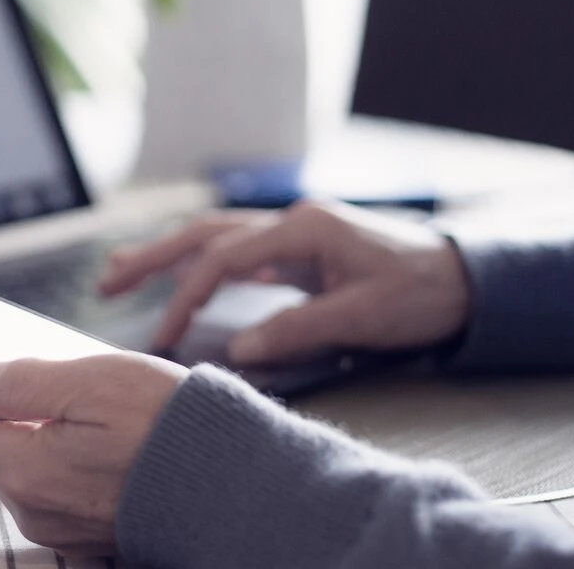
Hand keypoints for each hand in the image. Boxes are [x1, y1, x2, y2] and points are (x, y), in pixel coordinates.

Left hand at [0, 352, 185, 556]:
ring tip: (38, 382)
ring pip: (11, 463)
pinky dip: (45, 446)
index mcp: (23, 470)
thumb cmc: (173, 430)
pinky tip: (73, 419)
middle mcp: (31, 506)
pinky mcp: (86, 525)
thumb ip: (23, 383)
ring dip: (13, 425)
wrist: (239, 487)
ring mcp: (58, 522)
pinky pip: (47, 479)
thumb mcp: (94, 381)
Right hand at [98, 200, 472, 365]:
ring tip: (123, 273)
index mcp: (303, 228)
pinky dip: (204, 265)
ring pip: (217, 239)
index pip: (223, 258)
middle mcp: (292, 222)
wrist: (467, 279)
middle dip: (152, 257)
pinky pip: (239, 252)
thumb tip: (238, 349)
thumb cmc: (421, 292)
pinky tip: (188, 283)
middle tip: (107, 282)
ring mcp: (296, 233)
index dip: (186, 296)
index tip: (162, 336)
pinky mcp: (303, 250)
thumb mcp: (362, 315)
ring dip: (170, 256)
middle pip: (206, 233)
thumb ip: (297, 329)